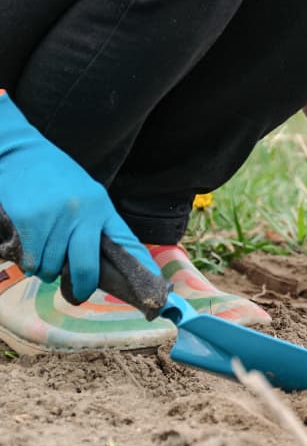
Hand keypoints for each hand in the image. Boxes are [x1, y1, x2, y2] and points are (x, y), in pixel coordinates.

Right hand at [0, 91, 158, 301]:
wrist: (19, 152)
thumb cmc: (55, 176)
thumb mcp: (88, 194)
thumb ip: (99, 224)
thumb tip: (113, 259)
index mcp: (101, 207)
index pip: (126, 244)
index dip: (138, 270)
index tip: (148, 293)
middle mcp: (81, 215)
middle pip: (86, 269)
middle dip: (81, 287)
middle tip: (77, 293)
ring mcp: (54, 220)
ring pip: (53, 268)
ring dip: (48, 270)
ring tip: (45, 253)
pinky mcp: (28, 223)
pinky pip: (31, 261)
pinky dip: (30, 263)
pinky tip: (31, 248)